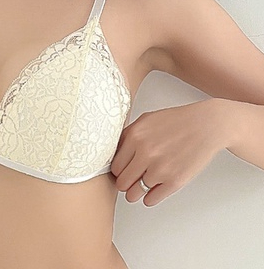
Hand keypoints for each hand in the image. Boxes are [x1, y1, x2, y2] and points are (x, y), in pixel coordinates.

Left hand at [109, 99, 227, 206]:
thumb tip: (114, 154)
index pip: (115, 166)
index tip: (121, 172)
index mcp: (135, 136)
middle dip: (124, 183)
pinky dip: (149, 198)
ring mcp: (160, 169)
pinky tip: (151, 191)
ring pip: (134, 193)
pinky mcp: (175, 181)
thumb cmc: (176, 121)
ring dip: (135, 193)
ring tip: (138, 188)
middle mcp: (145, 153)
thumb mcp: (145, 120)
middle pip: (122, 182)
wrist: (205, 126)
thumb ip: (128, 135)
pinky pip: (151, 200)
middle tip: (128, 182)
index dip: (117, 171)